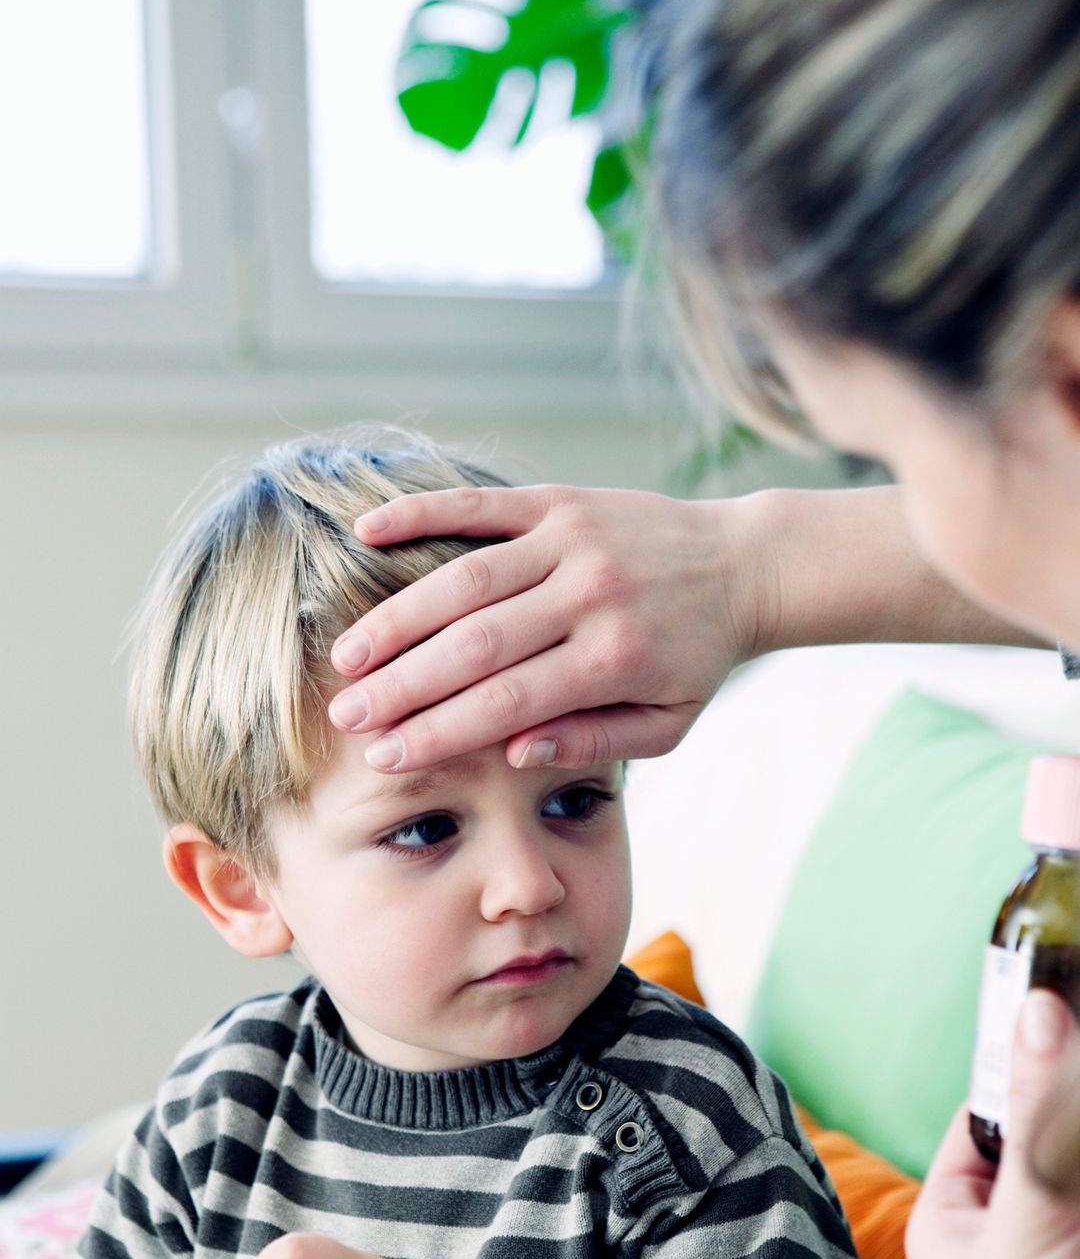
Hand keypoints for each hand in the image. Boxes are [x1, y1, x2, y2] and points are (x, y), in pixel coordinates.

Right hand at [327, 484, 769, 770]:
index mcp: (613, 661)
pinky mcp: (561, 499)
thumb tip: (514, 756)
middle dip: (402, 687)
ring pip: (465, 581)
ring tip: (348, 656)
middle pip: (474, 646)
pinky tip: (366, 532)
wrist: (746, 565)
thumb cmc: (696, 660)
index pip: (506, 704)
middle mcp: (589, 595)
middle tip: (347, 717)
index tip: (384, 758)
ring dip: (398, 618)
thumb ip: (593, 742)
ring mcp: (572, 540)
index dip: (439, 733)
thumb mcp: (666, 725)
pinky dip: (420, 514)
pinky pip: (480, 505)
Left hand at [906, 990, 1079, 1258]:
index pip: (989, 1110)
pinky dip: (1079, 1188)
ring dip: (1076, 1153)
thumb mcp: (1028, 1213)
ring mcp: (1052, 1257)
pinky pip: (1077, 1212)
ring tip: (1072, 1194)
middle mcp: (1005, 1230)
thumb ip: (1044, 1115)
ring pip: (1071, 1171)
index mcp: (954, 1212)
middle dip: (1072, 1115)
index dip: (1031, 1068)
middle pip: (1052, 1139)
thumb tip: (1038, 1006)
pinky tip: (1079, 1227)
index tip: (1069, 1015)